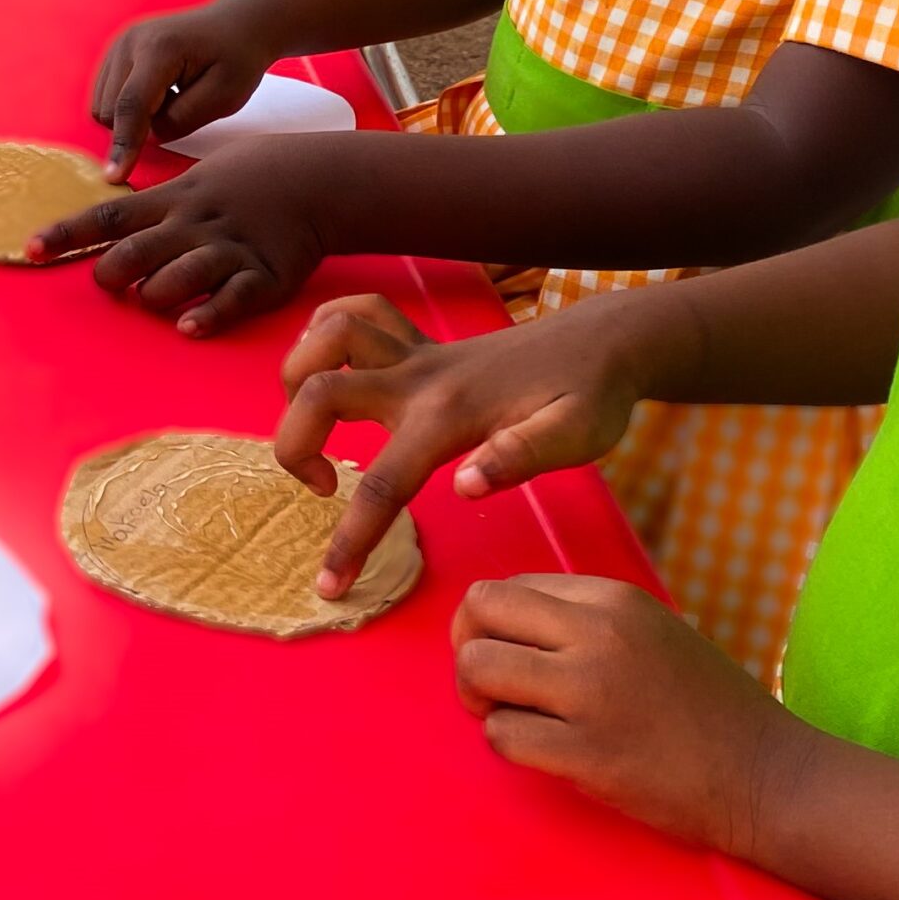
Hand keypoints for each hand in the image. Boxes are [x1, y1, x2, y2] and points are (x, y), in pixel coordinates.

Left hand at [26, 133, 328, 330]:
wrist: (319, 179)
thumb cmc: (252, 178)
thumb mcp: (201, 175)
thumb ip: (159, 202)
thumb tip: (113, 228)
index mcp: (176, 198)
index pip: (108, 215)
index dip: (66, 234)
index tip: (28, 250)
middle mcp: (194, 223)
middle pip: (135, 251)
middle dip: (112, 273)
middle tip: (113, 284)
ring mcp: (228, 249)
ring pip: (177, 276)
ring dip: (155, 294)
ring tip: (154, 300)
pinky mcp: (263, 276)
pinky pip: (231, 299)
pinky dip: (207, 314)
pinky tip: (190, 327)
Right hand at [89, 0, 275, 177]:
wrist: (236, 25)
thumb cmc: (237, 59)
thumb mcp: (224, 96)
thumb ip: (181, 120)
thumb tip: (145, 136)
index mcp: (160, 48)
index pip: (132, 105)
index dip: (124, 144)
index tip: (115, 177)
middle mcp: (130, 41)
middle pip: (110, 109)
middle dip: (137, 126)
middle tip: (180, 110)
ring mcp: (118, 43)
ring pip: (102, 105)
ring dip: (130, 117)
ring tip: (170, 100)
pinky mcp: (114, 51)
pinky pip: (104, 96)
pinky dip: (127, 106)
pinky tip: (158, 94)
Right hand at [277, 294, 643, 594]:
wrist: (606, 342)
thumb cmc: (592, 396)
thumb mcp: (577, 436)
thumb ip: (519, 457)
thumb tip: (465, 487)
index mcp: (449, 416)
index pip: (381, 485)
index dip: (348, 541)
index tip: (329, 587)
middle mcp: (421, 377)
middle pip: (320, 391)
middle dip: (292, 444)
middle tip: (323, 487)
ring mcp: (420, 353)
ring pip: (329, 335)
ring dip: (300, 375)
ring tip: (315, 424)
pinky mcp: (424, 344)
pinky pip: (359, 312)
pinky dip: (328, 329)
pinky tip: (332, 366)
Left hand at [453, 575, 804, 858]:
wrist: (765, 773)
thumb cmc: (707, 706)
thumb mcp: (650, 632)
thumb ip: (584, 620)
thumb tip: (504, 626)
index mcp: (613, 598)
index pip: (507, 587)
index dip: (490, 625)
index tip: (509, 657)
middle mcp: (597, 633)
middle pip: (479, 612)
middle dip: (468, 652)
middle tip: (493, 689)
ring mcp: (589, 692)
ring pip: (477, 670)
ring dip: (480, 701)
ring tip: (516, 719)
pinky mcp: (585, 753)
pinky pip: (500, 736)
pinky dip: (509, 746)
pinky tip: (546, 753)